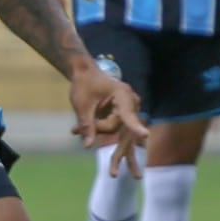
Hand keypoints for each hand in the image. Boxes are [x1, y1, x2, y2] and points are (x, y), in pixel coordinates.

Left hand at [69, 63, 149, 177]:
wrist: (86, 74)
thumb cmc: (84, 85)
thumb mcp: (82, 105)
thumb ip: (86, 125)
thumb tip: (88, 146)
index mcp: (123, 94)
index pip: (128, 114)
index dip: (135, 127)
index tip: (145, 135)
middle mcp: (131, 102)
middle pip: (118, 126)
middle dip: (97, 129)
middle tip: (74, 130)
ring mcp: (129, 109)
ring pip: (115, 129)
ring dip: (96, 129)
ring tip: (74, 129)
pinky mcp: (124, 115)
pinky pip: (114, 127)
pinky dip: (99, 128)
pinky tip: (82, 128)